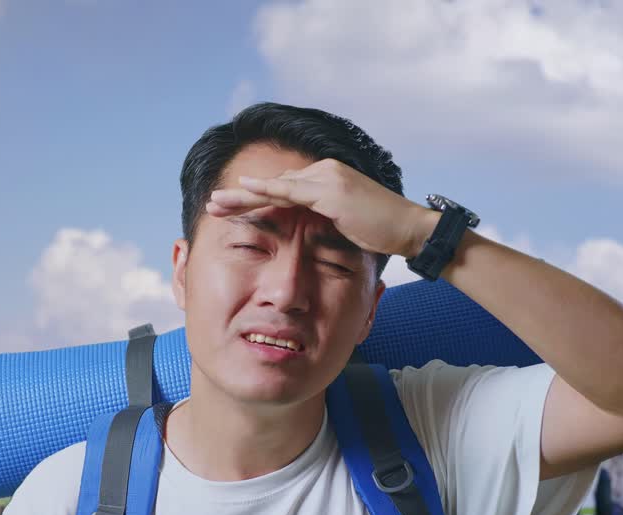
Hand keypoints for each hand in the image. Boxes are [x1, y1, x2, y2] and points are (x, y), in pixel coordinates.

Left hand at [206, 158, 431, 258]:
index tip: (231, 210)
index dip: (256, 199)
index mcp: (327, 180)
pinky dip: (265, 191)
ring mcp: (326, 179)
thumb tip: (307, 235)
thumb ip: (325, 223)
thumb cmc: (383, 233)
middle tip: (212, 205)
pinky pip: (290, 192)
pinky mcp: (329, 191)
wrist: (410, 230)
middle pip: (274, 186)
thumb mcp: (347, 226)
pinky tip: (244, 190)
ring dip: (243, 196)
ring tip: (215, 204)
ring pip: (275, 188)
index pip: (284, 190)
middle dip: (241, 197)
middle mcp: (324, 172)